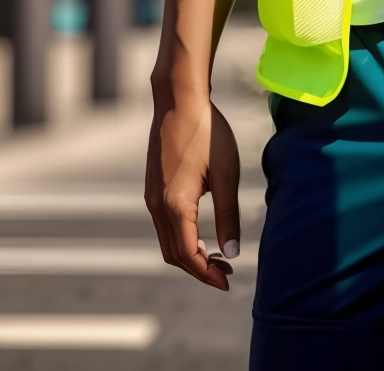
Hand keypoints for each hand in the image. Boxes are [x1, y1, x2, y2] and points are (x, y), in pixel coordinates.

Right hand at [145, 93, 241, 290]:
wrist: (179, 100)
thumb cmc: (206, 133)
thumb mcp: (225, 174)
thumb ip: (228, 216)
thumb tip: (232, 252)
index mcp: (174, 206)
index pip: (189, 255)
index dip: (207, 274)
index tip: (228, 282)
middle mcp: (157, 206)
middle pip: (174, 254)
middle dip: (199, 269)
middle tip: (226, 272)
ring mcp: (151, 196)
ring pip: (167, 240)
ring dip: (189, 254)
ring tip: (217, 256)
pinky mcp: (153, 187)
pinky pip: (163, 224)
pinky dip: (181, 237)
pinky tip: (201, 232)